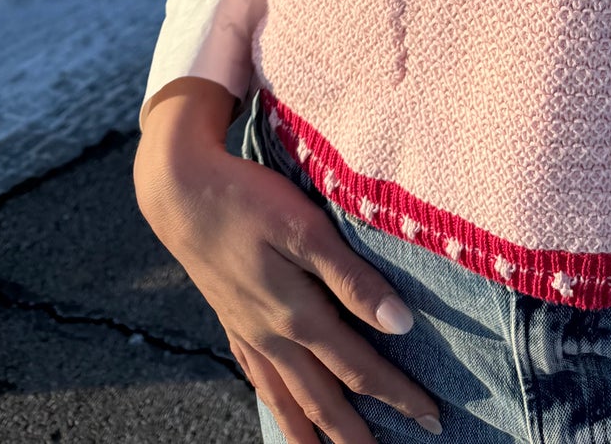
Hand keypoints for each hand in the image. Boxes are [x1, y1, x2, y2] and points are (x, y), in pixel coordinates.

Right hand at [134, 78, 442, 443]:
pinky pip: (258, 378)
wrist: (180, 192)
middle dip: (359, 434)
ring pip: (286, 400)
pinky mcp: (232, 319)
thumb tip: (401, 324)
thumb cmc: (248, 201)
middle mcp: (273, 335)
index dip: (397, 396)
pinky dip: (275, 405)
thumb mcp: (306, 229)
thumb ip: (352, 279)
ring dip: (313, 434)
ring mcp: (249, 331)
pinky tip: (281, 411)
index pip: (358, 369)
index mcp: (297, 316)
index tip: (431, 419)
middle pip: (323, 400)